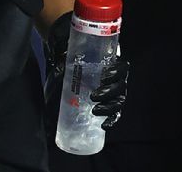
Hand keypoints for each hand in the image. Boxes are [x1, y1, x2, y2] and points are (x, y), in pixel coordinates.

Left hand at [44, 13, 129, 129]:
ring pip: (119, 100)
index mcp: (110, 63)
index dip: (117, 73)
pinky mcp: (104, 104)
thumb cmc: (67, 60)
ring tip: (96, 110)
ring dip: (110, 107)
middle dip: (110, 93)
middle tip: (94, 95)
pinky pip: (114, 113)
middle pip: (121, 86)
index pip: (122, 68)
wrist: (63, 68)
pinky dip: (112, 119)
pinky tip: (104, 124)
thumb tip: (60, 68)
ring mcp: (110, 92)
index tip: (104, 76)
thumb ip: (66, 61)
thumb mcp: (69, 57)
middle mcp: (113, 78)